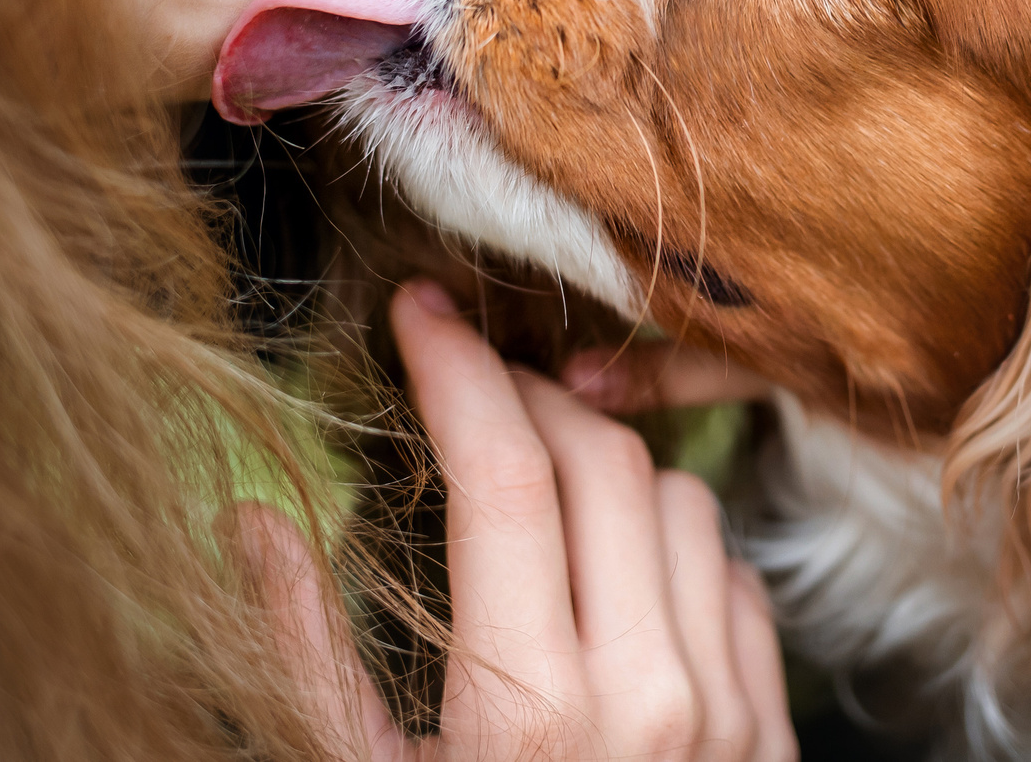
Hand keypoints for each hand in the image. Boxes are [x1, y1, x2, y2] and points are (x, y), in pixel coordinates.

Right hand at [235, 281, 795, 761]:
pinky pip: (737, 576)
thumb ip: (306, 657)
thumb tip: (256, 520)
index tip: (416, 312)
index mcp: (532, 710)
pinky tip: (615, 563)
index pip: (509, 474)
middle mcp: (651, 697)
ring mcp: (730, 715)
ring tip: (533, 475)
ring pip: (685, 499)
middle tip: (463, 383)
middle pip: (604, 461)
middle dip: (525, 397)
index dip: (456, 369)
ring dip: (607, 463)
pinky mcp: (774, 735)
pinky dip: (677, 542)